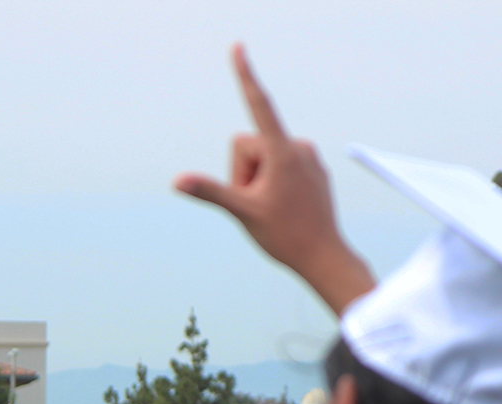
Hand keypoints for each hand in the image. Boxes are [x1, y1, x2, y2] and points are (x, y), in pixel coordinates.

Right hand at [173, 45, 374, 313]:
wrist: (324, 257)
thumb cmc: (285, 236)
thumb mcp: (242, 212)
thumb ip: (209, 191)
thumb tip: (177, 181)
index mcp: (281, 151)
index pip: (258, 104)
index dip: (244, 75)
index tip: (237, 47)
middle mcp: (297, 147)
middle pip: (248, 147)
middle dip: (242, 173)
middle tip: (257, 204)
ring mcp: (307, 157)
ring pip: (263, 159)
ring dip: (257, 182)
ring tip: (273, 208)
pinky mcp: (313, 169)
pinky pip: (280, 167)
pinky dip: (273, 184)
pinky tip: (286, 207)